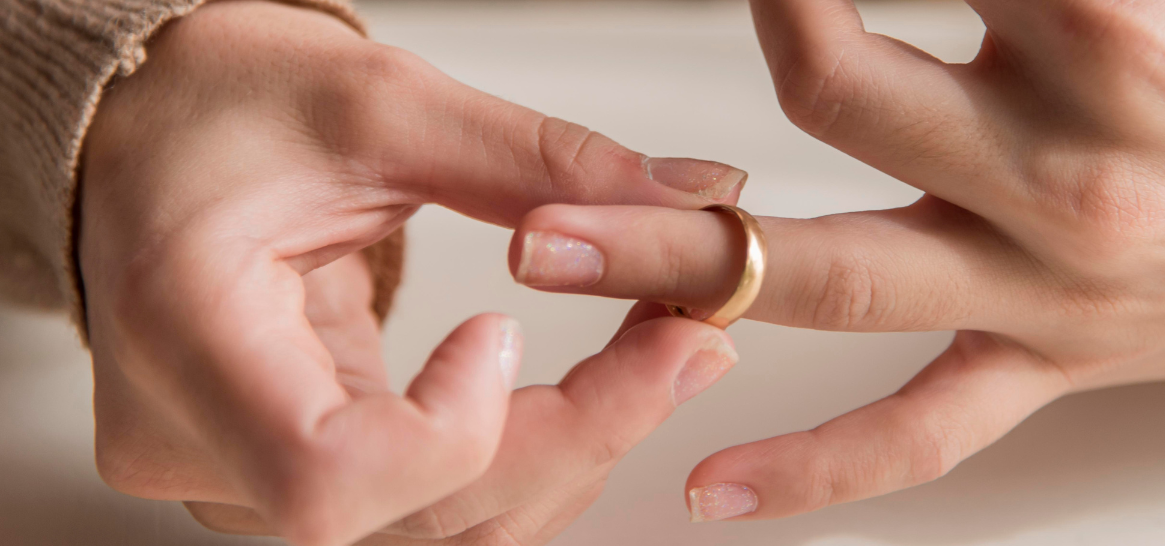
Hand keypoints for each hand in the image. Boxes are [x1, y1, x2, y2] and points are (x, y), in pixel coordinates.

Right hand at [78, 2, 745, 543]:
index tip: (508, 330)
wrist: (151, 136)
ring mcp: (238, 474)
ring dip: (570, 453)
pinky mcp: (285, 475)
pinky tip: (594, 393)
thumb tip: (687, 197)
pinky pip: (428, 511)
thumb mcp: (380, 103)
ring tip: (657, 354)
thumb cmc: (218, 108)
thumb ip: (538, 161)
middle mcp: (196, 438)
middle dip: (578, 433)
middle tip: (686, 342)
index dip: (452, 433)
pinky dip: (527, 459)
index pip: (326, 478)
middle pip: (412, 513)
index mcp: (184, 330)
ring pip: (439, 530)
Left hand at [507, 0, 1164, 521]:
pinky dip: (814, 468)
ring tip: (547, 247)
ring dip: (678, 261)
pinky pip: (918, 434)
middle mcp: (1057, 165)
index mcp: (1104, 27)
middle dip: (726, 42)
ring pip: (837, 277)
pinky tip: (707, 487)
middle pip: (833, 96)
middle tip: (611, 73)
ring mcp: (1040, 283)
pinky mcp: (1043, 364)